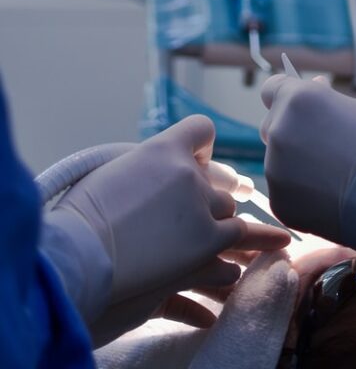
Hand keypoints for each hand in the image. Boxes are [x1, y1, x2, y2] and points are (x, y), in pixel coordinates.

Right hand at [44, 115, 288, 339]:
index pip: (202, 130)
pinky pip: (237, 238)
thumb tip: (152, 171)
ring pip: (229, 209)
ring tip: (237, 237)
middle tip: (227, 201)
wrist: (81, 252)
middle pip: (219, 178)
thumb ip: (144, 165)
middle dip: (216, 193)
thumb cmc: (82, 214)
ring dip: (226, 223)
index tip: (198, 161)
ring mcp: (202, 206)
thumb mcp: (114, 170)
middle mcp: (190, 171)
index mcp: (165, 147)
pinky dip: (239, 248)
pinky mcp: (208, 241)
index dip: (201, 147)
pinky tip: (243, 258)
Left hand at [261, 77, 355, 306]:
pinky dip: (302, 193)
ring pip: (279, 161)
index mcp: (299, 100)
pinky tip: (332, 196)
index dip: (288, 95)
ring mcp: (276, 170)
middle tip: (327, 142)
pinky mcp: (280, 203)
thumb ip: (328, 103)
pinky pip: (286, 191)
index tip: (306, 104)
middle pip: (274, 125)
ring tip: (336, 175)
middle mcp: (280, 131)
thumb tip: (315, 95)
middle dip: (293, 130)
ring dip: (298, 163)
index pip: (272, 88)